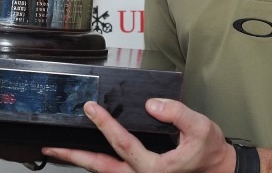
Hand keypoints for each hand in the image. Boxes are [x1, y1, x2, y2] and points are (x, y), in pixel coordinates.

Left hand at [42, 98, 235, 172]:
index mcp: (155, 168)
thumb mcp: (201, 128)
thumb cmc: (209, 152)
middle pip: (101, 167)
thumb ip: (176, 113)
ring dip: (81, 160)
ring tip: (60, 150)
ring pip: (104, 172)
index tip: (90, 108)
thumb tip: (151, 104)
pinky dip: (97, 162)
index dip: (104, 123)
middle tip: (52, 146)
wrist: (218, 171)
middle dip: (74, 155)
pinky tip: (87, 152)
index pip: (122, 143)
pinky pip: (113, 171)